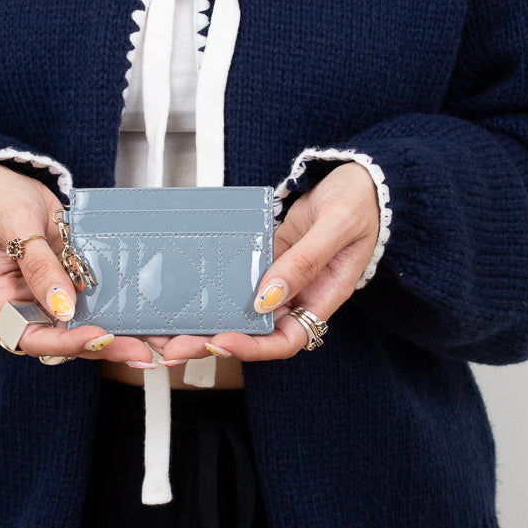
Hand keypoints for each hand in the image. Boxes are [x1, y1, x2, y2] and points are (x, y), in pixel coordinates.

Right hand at [0, 164, 154, 362]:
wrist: (3, 182)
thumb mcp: (16, 226)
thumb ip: (39, 266)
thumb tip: (63, 306)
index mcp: (3, 300)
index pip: (34, 336)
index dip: (67, 343)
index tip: (100, 337)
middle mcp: (28, 305)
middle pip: (65, 338)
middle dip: (102, 346)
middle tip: (139, 353)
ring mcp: (52, 294)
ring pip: (84, 324)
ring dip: (118, 334)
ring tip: (153, 342)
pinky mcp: (71, 279)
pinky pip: (95, 299)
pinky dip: (119, 307)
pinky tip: (147, 314)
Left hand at [157, 162, 380, 364]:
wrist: (360, 179)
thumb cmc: (360, 204)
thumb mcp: (337, 227)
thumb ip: (304, 262)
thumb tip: (267, 297)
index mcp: (321, 298)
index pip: (285, 340)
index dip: (253, 348)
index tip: (221, 342)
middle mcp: (297, 295)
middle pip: (253, 332)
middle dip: (212, 342)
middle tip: (174, 345)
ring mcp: (279, 277)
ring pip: (238, 309)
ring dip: (205, 320)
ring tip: (167, 328)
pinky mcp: (266, 256)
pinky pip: (236, 277)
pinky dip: (212, 286)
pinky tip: (184, 287)